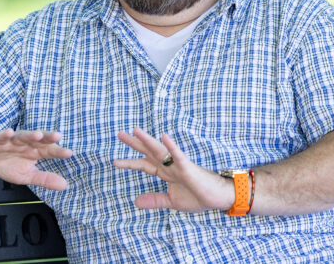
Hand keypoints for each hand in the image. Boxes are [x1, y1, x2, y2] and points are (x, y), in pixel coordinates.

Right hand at [0, 129, 72, 190]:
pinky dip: (5, 134)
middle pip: (38, 140)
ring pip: (22, 136)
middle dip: (47, 137)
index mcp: (34, 151)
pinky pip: (1, 137)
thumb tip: (65, 185)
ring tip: (38, 135)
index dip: (58, 151)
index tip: (68, 153)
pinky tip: (9, 132)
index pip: (48, 151)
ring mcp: (11, 141)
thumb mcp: (27, 176)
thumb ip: (45, 179)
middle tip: (57, 136)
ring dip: (29, 135)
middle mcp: (25, 144)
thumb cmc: (8, 165)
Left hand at [113, 128, 233, 211]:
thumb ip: (155, 200)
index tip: (115, 161)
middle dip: (134, 144)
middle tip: (119, 134)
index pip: (144, 165)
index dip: (130, 163)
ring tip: (135, 130)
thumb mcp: (172, 201)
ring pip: (160, 150)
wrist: (218, 198)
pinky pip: (179, 155)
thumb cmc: (198, 196)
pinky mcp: (189, 167)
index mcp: (165, 173)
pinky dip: (171, 147)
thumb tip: (135, 202)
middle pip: (148, 152)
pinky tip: (163, 137)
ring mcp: (178, 165)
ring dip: (147, 140)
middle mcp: (169, 166)